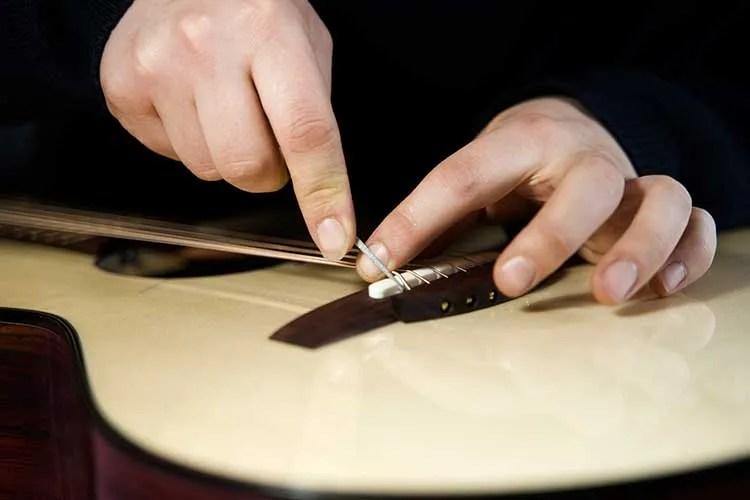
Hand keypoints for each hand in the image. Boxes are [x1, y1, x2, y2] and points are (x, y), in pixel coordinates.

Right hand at [100, 0, 353, 259]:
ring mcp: (156, 67)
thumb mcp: (308, 44)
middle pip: (247, 167)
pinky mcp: (120, 86)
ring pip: (207, 169)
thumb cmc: (258, 11)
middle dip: (268, 173)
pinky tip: (190, 101)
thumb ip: (315, 115)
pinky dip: (188, 142)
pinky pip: (168, 156)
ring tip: (225, 106)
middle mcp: (206, 48)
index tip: (333, 239)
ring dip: (226, 155)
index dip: (323, 193)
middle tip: (268, 139)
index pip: (304, 132)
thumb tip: (322, 196)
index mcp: (270, 32)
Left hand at [357, 97, 716, 303]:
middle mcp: (583, 159)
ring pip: (662, 199)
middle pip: (587, 184)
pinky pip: (695, 223)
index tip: (379, 263)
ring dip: (638, 248)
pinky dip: (687, 255)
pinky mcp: (657, 207)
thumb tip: (381, 262)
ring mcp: (629, 182)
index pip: (463, 175)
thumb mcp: (478, 177)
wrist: (572, 131)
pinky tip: (660, 289)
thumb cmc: (517, 165)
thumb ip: (442, 216)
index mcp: (521, 142)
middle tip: (510, 282)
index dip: (416, 219)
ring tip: (608, 294)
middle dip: (551, 237)